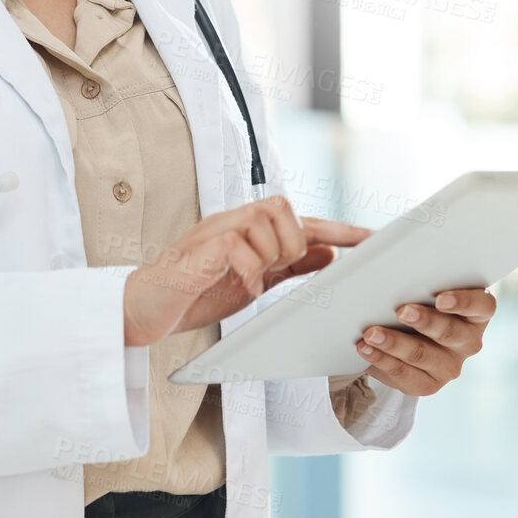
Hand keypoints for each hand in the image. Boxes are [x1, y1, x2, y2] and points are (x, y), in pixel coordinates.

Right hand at [122, 196, 370, 346]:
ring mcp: (214, 231)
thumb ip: (288, 266)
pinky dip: (246, 270)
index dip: (340, 230)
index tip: (375, 240)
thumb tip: (329, 254)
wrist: (142, 309)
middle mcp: (233, 221)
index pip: (303, 222)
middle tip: (274, 269)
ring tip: (246, 278)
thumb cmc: (194, 293)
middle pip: (284, 208)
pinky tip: (237, 285)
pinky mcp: (199, 249)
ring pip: (264, 224)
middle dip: (291, 241)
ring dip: (266, 256)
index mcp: (250, 230)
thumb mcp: (253, 281)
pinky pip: (238, 247)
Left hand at [355, 287, 495, 395]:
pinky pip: (405, 374)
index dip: (464, 302)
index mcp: (477, 312)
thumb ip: (419, 273)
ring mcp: (450, 365)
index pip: (482, 306)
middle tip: (401, 311)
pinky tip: (365, 348)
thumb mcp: (424, 285)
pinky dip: (382, 360)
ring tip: (371, 332)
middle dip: (424, 321)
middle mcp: (469, 341)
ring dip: (395, 343)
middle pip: (450, 332)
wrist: (406, 333)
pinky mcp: (429, 384)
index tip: (441, 298)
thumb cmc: (419, 297)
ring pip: (422, 355)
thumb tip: (392, 256)